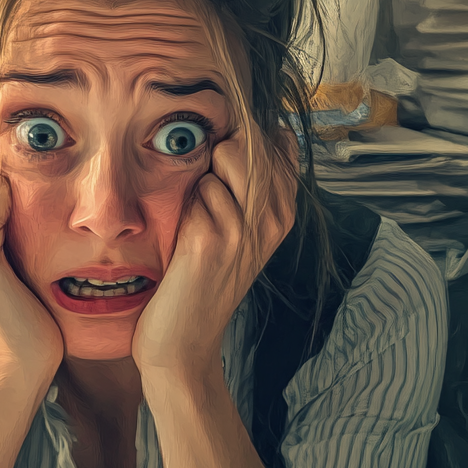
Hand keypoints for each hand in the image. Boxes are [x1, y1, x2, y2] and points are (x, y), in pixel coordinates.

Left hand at [131, 128, 297, 383]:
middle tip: (203, 197)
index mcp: (284, 211)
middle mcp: (274, 218)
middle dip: (218, 152)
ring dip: (199, 179)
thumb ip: (253, 181)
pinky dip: (184, 202)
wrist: (183, 339)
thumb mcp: (238, 226)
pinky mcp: (214, 238)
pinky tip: (183, 237)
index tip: (223, 165)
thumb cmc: (201, 277)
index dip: (246, 138)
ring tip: (196, 219)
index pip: (278, 141)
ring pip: (224, 157)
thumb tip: (270, 128)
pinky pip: (198, 187)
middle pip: (250, 140)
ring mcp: (247, 228)